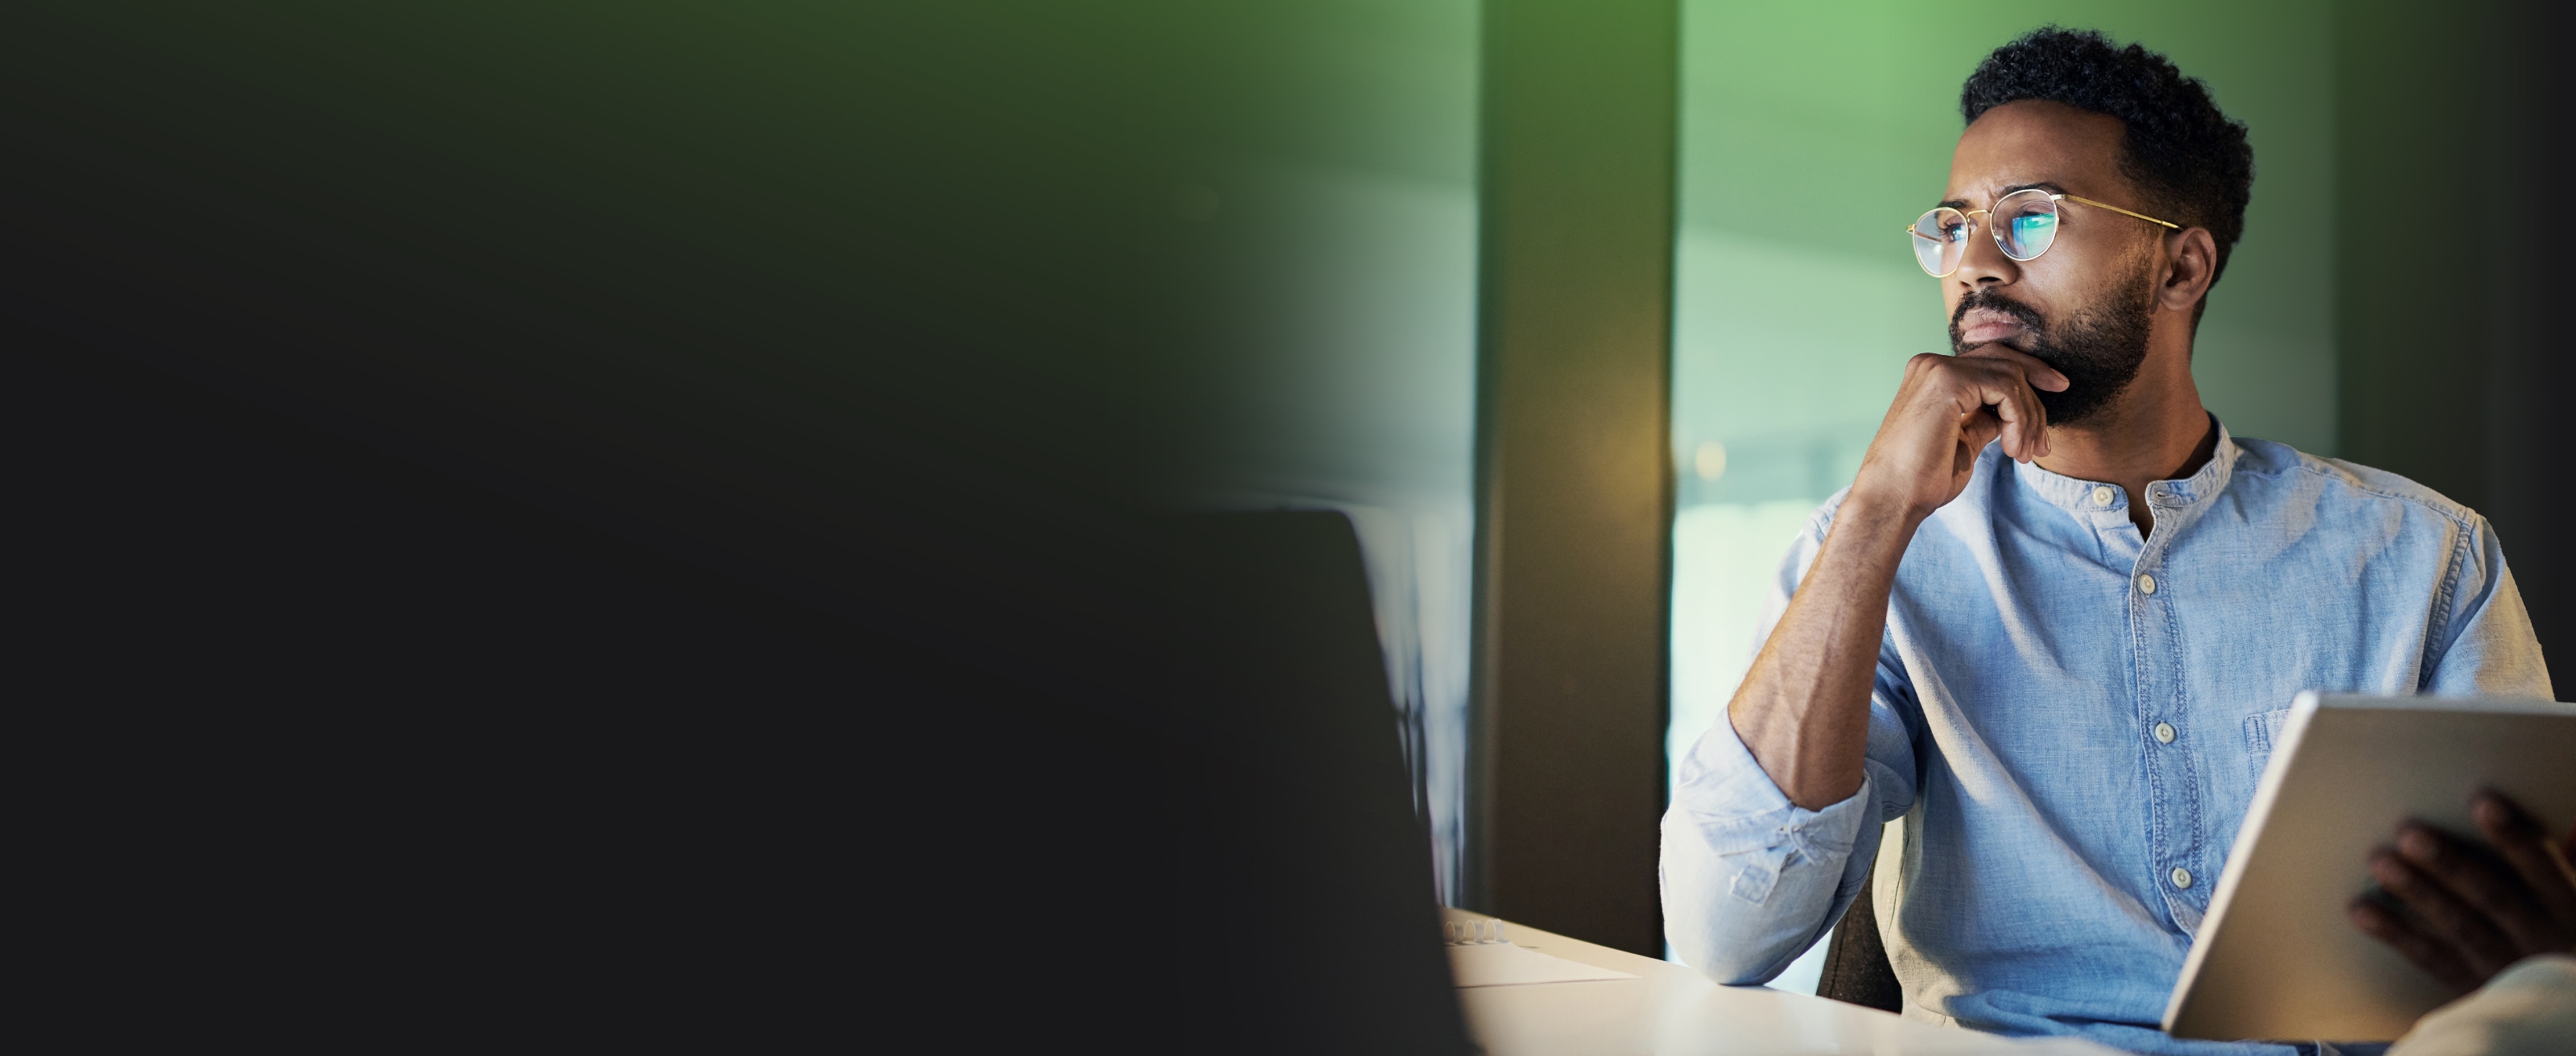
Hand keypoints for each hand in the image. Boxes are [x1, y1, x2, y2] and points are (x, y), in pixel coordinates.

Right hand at [1847, 347, 2066, 522]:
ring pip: (2011, 376)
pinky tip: (2011, 449)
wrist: (1893, 498)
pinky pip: (2006, 389)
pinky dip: (2019, 420)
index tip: (2055, 395)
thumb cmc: (1921, 479)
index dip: (2028, 375)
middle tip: (2046, 438)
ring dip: (2028, 418)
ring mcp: (1938, 369)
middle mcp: (1931, 364)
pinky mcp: (1947, 382)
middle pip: (2005, 360)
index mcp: (1931, 376)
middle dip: (2038, 391)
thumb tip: (2010, 415)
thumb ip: (1984, 419)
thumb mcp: (1963, 442)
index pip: (1991, 360)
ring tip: (2023, 455)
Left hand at [2349, 791, 2575, 995]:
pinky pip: (2432, 961)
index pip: (2544, 871)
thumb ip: (2547, 874)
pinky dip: (2396, 935)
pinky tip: (2361, 911)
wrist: (2565, 1016)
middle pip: (2493, 898)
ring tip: (2380, 862)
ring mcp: (2506, 970)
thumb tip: (2500, 815)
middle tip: (2409, 832)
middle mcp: (2541, 943)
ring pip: (2459, 928)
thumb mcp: (2568, 911)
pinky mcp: (2475, 990)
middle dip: (2451, 864)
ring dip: (2418, 893)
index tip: (2481, 802)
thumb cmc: (2560, 945)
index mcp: (2571, 915)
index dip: (2514, 838)